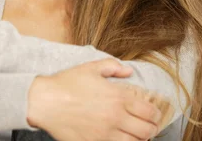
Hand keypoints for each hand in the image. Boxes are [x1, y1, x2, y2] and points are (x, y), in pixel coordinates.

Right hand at [28, 58, 174, 140]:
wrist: (45, 101)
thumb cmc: (67, 83)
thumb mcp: (92, 67)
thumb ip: (114, 67)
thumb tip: (129, 71)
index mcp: (119, 97)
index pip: (149, 111)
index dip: (156, 115)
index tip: (155, 115)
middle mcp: (116, 116)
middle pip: (146, 130)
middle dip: (151, 129)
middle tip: (149, 127)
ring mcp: (105, 133)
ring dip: (138, 139)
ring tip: (136, 135)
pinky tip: (120, 139)